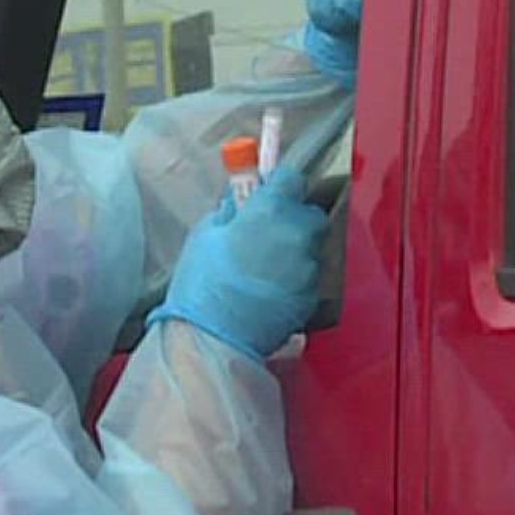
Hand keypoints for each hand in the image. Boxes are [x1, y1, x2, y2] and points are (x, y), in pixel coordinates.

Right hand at [147, 169, 329, 360]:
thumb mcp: (205, 235)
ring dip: (295, 251)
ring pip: (311, 248)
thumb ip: (229, 214)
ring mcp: (308, 266)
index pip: (292, 178)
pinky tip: (270, 291)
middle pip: (311, 215)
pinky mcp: (312, 296)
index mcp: (270, 210)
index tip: (271, 190)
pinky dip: (295, 279)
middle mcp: (297, 233)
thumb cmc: (202, 282)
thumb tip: (239, 206)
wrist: (214, 337)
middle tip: (270, 232)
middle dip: (295, 219)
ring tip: (266, 268)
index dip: (281, 184)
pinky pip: (308, 277)